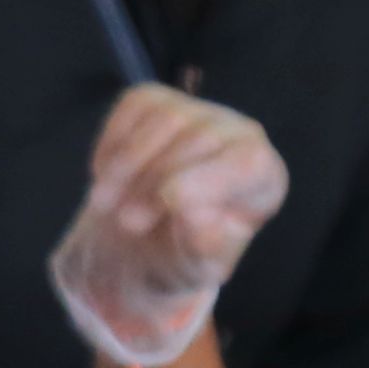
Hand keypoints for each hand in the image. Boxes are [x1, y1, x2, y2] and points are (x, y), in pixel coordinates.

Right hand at [50, 84, 290, 367]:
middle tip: (127, 223)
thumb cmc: (181, 251)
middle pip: (200, 139)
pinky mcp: (156, 99)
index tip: (168, 203)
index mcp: (262, 178)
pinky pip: (134, 107)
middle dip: (155, 181)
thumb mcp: (195, 268)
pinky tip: (106, 176)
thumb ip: (202, 249)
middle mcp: (238, 134)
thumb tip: (195, 216)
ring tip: (105, 205)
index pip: (249, 163)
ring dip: (127, 165)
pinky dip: (112, 143)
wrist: (143, 235)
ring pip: (165, 118)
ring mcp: (197, 111)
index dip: (209, 177)